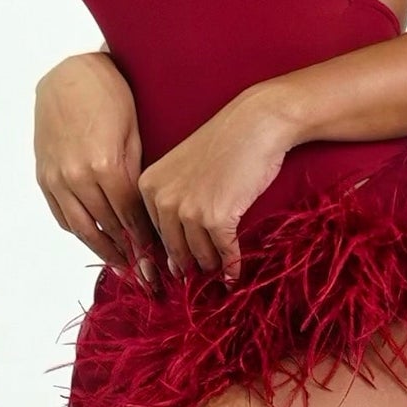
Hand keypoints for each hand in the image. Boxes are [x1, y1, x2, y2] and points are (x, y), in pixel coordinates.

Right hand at [33, 54, 159, 282]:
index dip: (145, 239)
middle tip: (145, 275)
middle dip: (128, 253)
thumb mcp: (134, 134)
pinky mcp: (44, 175)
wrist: (70, 75)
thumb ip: (136, 175)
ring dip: (102, 249)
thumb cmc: (111, 97)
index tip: (160, 257)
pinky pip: (61, 214)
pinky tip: (94, 239)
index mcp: (105, 166)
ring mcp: (56, 178)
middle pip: (106, 227)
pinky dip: (77, 231)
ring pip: (80, 227)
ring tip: (121, 264)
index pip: (129, 216)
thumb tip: (145, 213)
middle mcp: (77, 177)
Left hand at [138, 87, 295, 287]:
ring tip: (220, 273)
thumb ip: (174, 208)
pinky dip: (231, 267)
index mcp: (148, 186)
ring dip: (212, 267)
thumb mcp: (185, 172)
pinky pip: (224, 253)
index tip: (178, 270)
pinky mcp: (216, 218)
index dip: (169, 254)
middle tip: (200, 282)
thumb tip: (174, 263)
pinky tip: (235, 274)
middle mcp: (162, 199)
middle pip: (174, 250)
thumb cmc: (226, 145)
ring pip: (199, 256)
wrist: (257, 124)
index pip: (153, 235)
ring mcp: (188, 210)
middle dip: (190, 266)